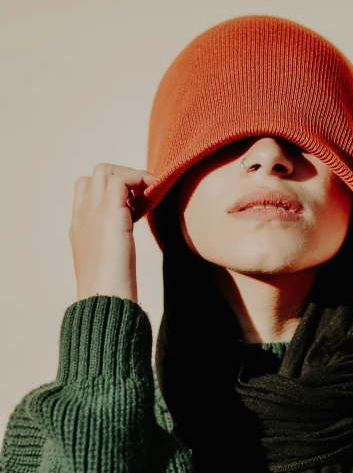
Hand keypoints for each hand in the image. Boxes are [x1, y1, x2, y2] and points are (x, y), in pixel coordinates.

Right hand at [69, 162, 156, 303]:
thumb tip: (125, 242)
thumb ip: (112, 245)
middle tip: (142, 200)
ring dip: (131, 177)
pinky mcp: (110, 215)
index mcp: (79, 227)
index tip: (134, 209)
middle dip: (123, 179)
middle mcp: (82, 215)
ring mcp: (92, 212)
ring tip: (146, 199)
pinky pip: (122, 179)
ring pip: (105, 170)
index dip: (113, 191)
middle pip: (96, 175)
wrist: (104, 302)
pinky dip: (140, 181)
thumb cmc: (110, 292)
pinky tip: (152, 200)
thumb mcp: (107, 263)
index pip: (87, 190)